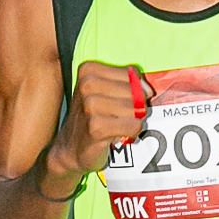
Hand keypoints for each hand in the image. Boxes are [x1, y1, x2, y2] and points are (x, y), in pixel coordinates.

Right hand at [45, 61, 153, 188]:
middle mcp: (87, 84)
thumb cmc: (92, 117)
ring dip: (132, 121)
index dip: (136, 90)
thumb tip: (148, 91)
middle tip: (119, 116)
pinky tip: (116, 135)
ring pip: (135, 109)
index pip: (132, 73)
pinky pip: (133, 126)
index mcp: (89, 70)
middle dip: (135, 107)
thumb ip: (130, 83)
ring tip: (116, 125)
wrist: (71, 148)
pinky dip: (131, 132)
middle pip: (136, 92)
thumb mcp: (105, 91)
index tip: (121, 101)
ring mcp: (90, 106)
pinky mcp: (97, 127)